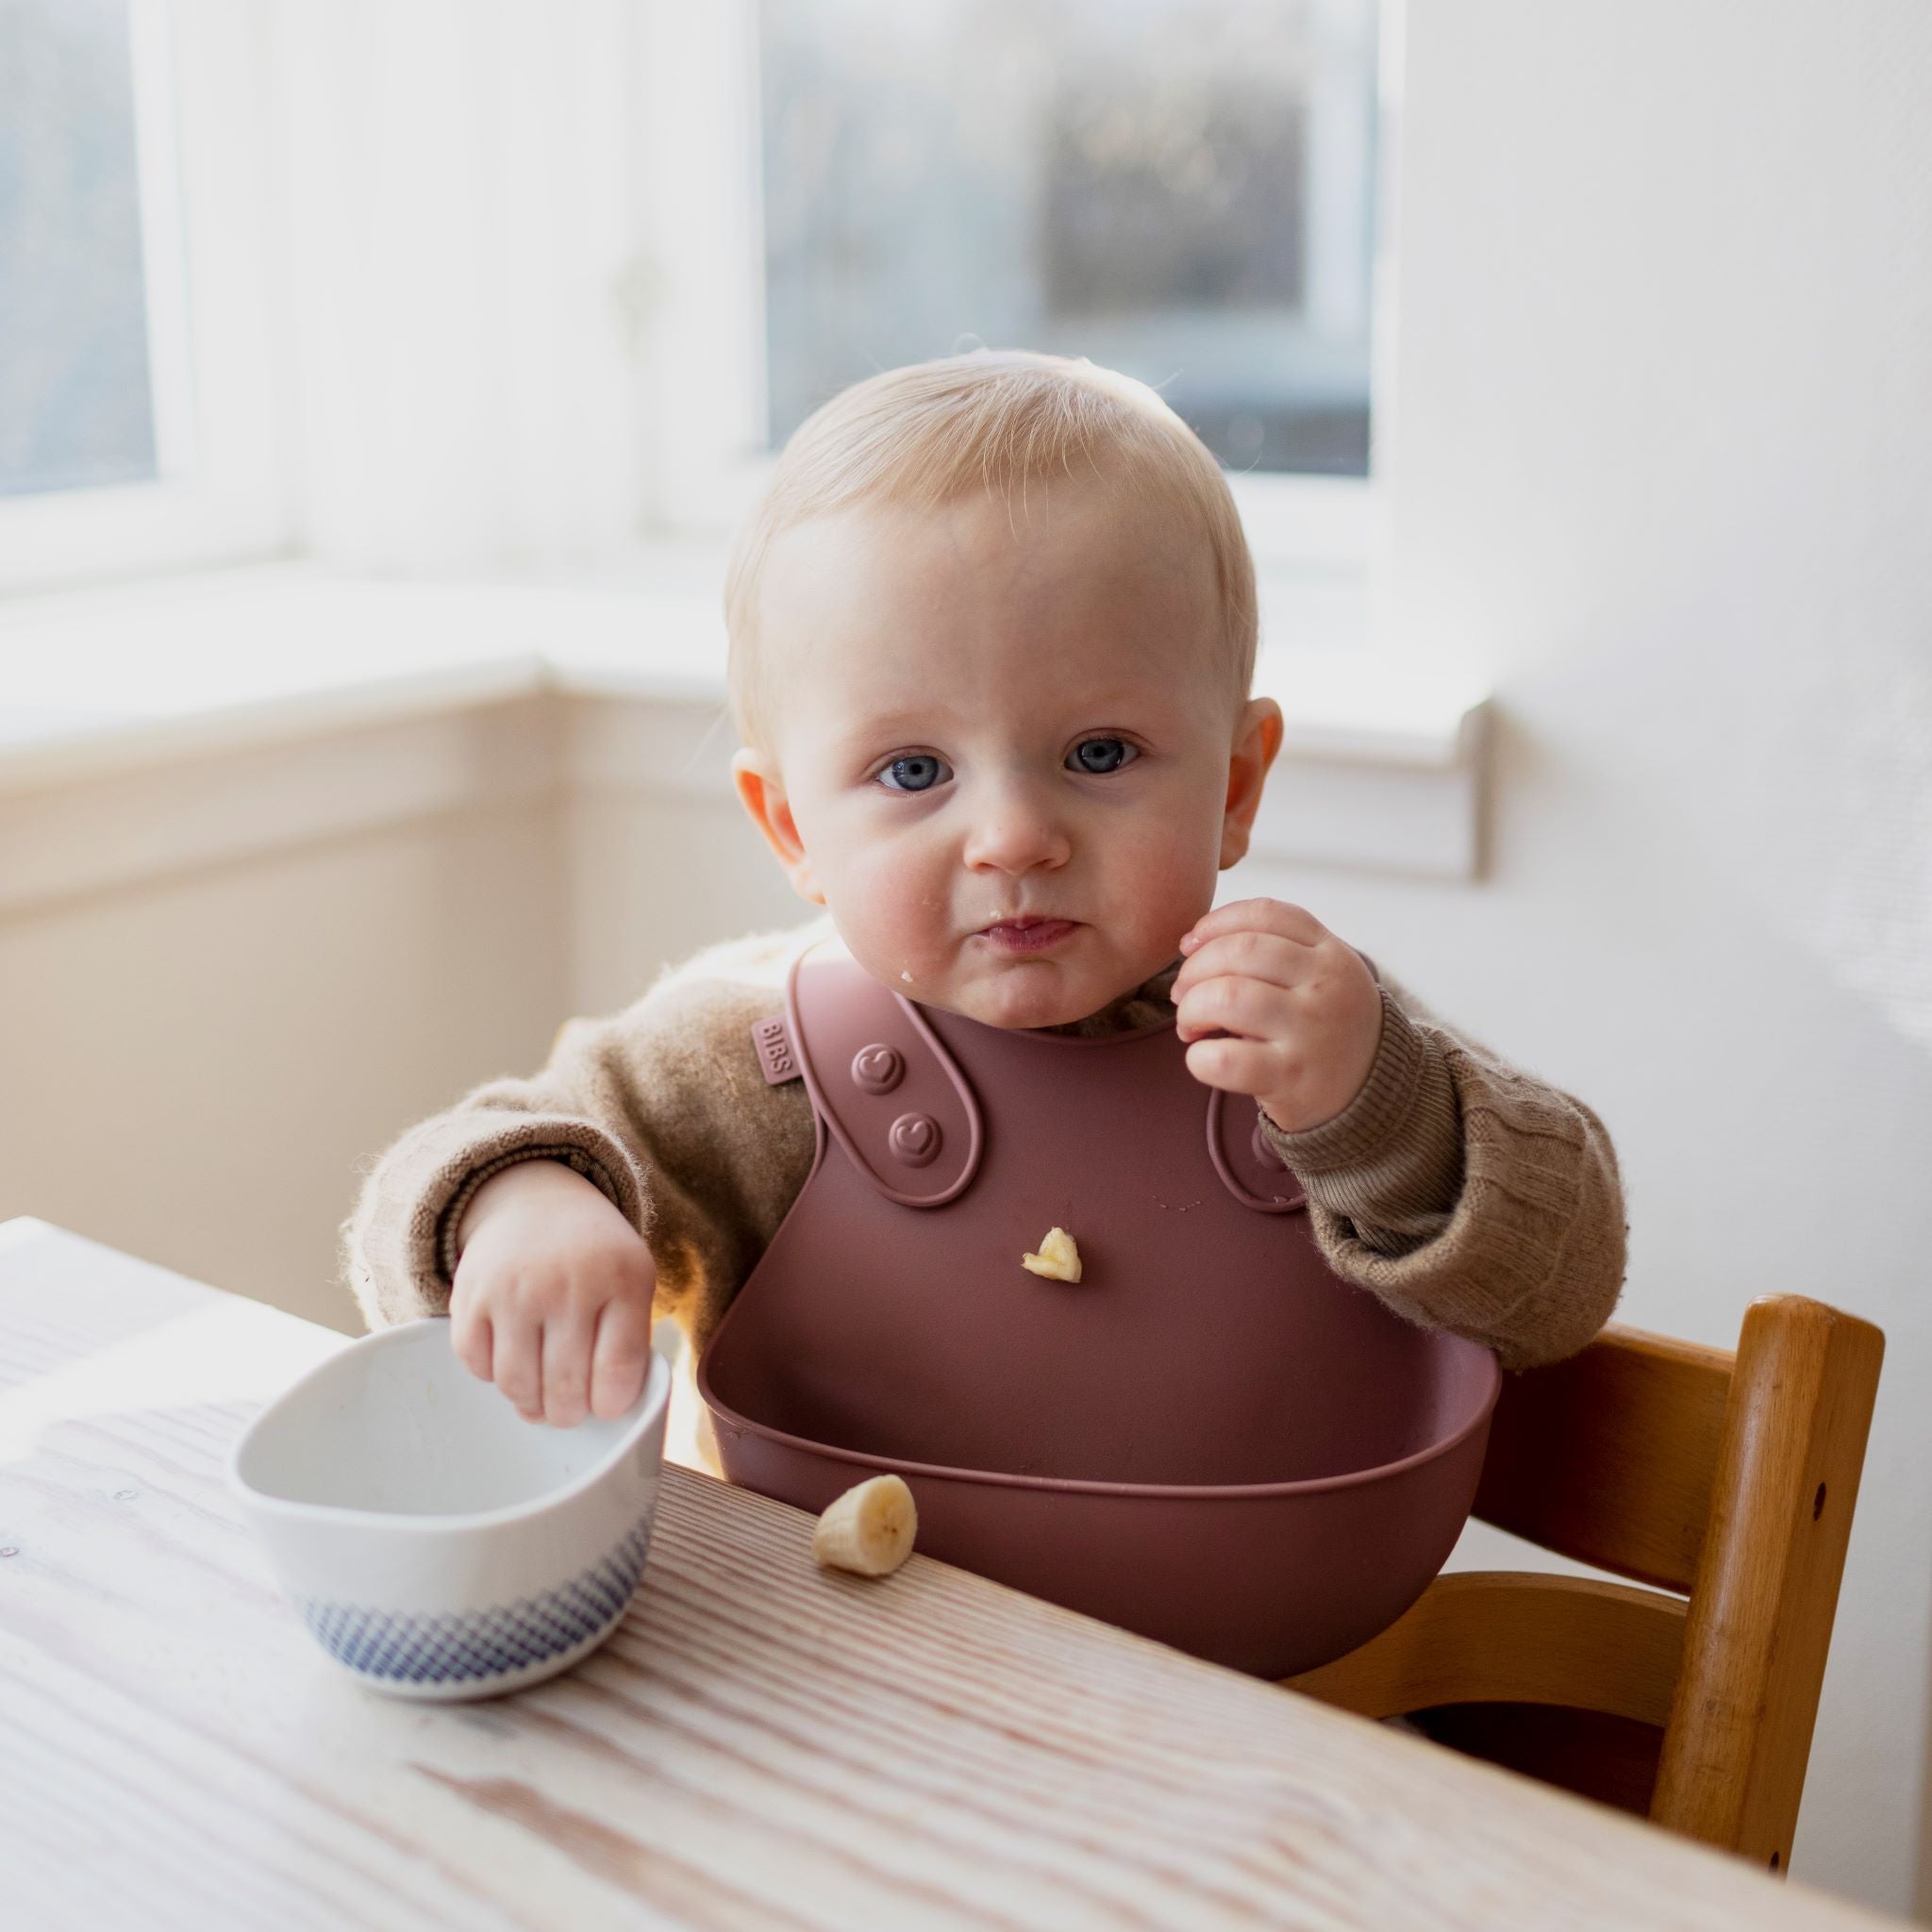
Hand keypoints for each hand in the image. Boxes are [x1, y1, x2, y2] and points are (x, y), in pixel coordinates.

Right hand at [449, 1159, 656, 1426]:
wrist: (536, 1201)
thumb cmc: (593, 1256)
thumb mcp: (632, 1280)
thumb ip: (630, 1342)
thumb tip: (605, 1412)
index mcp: (622, 1279)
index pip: (619, 1369)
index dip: (611, 1405)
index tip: (605, 1407)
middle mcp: (568, 1282)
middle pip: (565, 1386)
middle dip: (568, 1413)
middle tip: (569, 1410)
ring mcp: (516, 1288)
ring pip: (518, 1384)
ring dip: (530, 1402)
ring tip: (540, 1393)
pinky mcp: (471, 1295)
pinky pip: (477, 1366)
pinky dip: (492, 1376)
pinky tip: (511, 1358)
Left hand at [1172, 898, 1382, 1135]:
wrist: (1371, 1095)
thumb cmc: (1325, 1027)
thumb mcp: (1321, 975)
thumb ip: (1273, 950)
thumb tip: (1192, 944)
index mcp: (1331, 953)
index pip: (1265, 914)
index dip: (1215, 923)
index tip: (1190, 945)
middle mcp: (1325, 985)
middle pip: (1240, 951)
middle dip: (1194, 969)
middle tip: (1183, 994)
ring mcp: (1311, 1031)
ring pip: (1228, 996)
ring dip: (1192, 1008)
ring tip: (1191, 1026)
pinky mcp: (1291, 1077)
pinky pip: (1226, 1059)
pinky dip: (1199, 1057)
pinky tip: (1204, 1059)